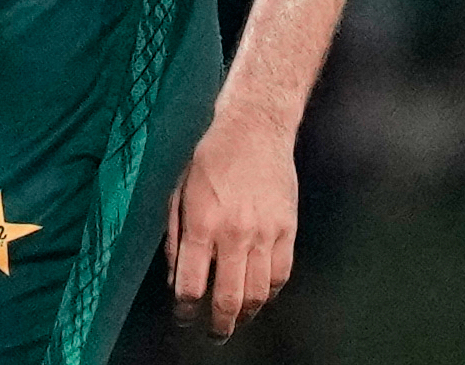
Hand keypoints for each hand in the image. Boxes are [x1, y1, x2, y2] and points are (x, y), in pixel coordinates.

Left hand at [168, 108, 297, 339]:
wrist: (254, 132)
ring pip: (259, 294)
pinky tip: (258, 295)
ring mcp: (266, 235)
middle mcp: (235, 235)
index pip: (192, 285)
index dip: (185, 311)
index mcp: (202, 225)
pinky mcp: (288, 232)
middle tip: (212, 333)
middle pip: (229, 299)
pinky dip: (270, 293)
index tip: (182, 318)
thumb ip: (175, 239)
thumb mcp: (177, 194)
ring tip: (235, 319)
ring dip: (246, 314)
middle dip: (218, 325)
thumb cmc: (208, 160)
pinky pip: (281, 276)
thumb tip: (176, 279)